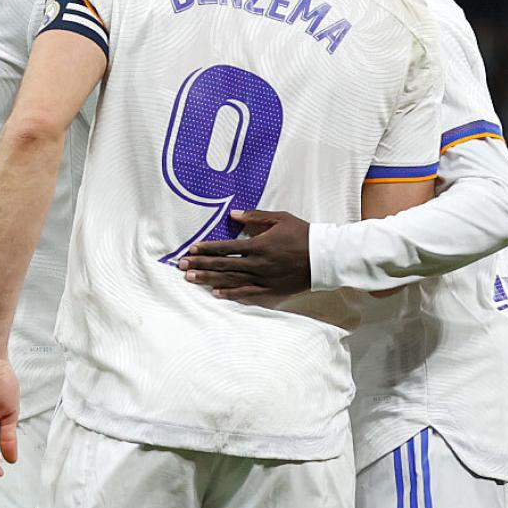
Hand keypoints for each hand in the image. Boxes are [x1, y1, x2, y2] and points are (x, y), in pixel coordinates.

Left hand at [177, 210, 312, 300]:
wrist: (326, 257)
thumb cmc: (303, 234)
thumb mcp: (280, 218)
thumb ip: (254, 217)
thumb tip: (232, 214)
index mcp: (258, 245)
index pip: (225, 247)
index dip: (207, 248)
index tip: (191, 249)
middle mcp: (257, 263)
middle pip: (223, 264)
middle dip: (200, 264)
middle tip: (181, 265)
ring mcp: (263, 278)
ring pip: (230, 280)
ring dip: (208, 279)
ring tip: (190, 278)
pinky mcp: (271, 290)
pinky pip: (247, 293)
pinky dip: (230, 293)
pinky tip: (215, 292)